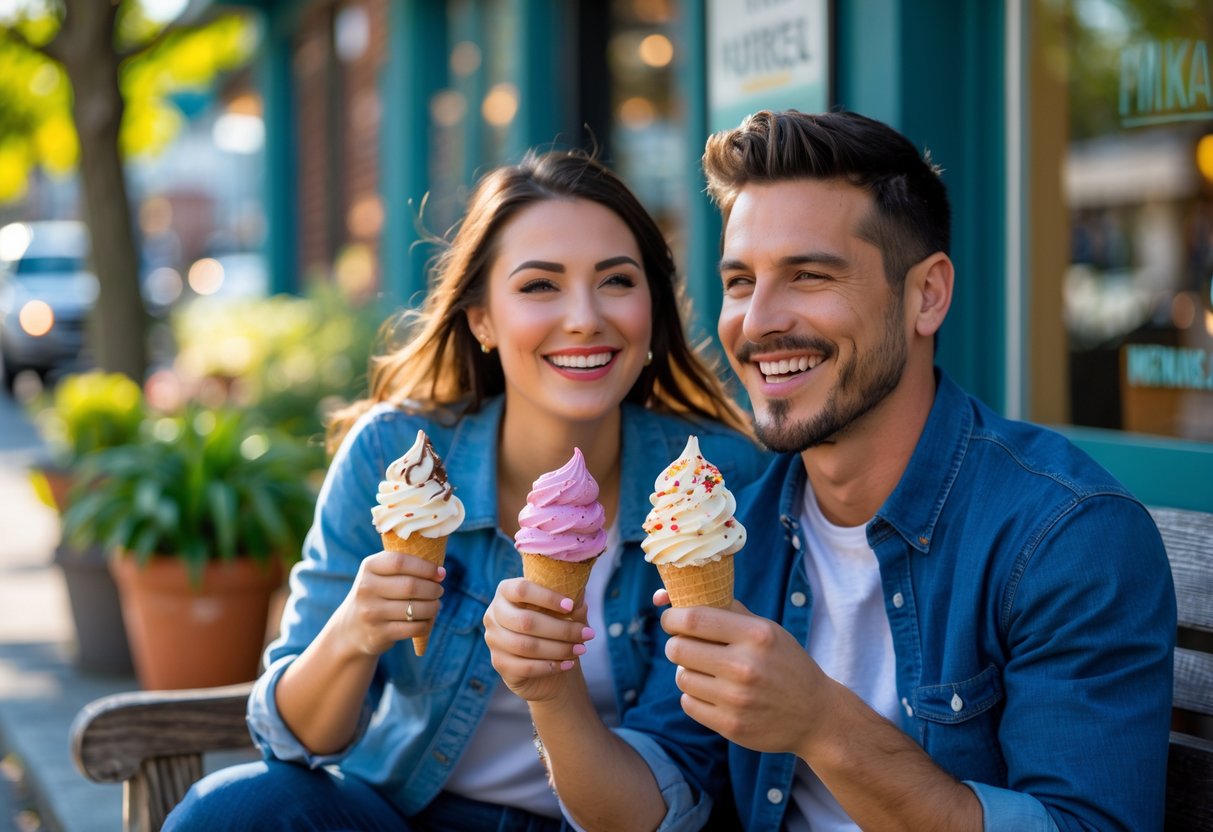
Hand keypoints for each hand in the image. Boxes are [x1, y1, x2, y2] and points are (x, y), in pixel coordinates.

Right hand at [331, 549, 445, 656]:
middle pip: (410, 586)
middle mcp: (366, 588)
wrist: (351, 628)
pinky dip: (425, 624)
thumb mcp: (380, 574)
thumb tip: (440, 573)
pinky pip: (412, 628)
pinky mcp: (378, 634)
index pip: (400, 562)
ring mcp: (370, 612)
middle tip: (439, 591)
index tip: (440, 573)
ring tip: (435, 605)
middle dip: (433, 589)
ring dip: (433, 607)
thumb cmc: (377, 594)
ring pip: (414, 609)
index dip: (426, 567)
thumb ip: (404, 566)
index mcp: (368, 567)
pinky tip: (426, 620)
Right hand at [483, 577, 595, 702]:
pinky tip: (568, 664)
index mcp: (506, 591)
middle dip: (562, 629)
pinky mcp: (499, 663)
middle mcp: (494, 613)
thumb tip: (579, 601)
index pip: (522, 589)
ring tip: (581, 649)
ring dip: (559, 648)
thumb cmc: (554, 627)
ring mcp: (493, 640)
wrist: (546, 662)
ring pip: (526, 646)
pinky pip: (525, 666)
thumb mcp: (565, 612)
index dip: (547, 597)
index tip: (571, 606)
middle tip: (588, 634)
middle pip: (526, 621)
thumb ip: (571, 604)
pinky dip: (550, 666)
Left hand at [662, 600, 838, 756]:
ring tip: (705, 670)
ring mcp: (737, 699)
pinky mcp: (730, 725)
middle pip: (679, 648)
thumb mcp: (766, 629)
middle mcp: (745, 666)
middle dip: (676, 644)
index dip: (672, 617)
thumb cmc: (784, 662)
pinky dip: (695, 695)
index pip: (693, 619)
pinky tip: (713, 692)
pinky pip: (688, 703)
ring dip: (686, 671)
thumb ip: (724, 610)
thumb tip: (667, 596)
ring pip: (681, 676)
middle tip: (685, 645)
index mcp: (756, 635)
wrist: (815, 715)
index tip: (671, 619)